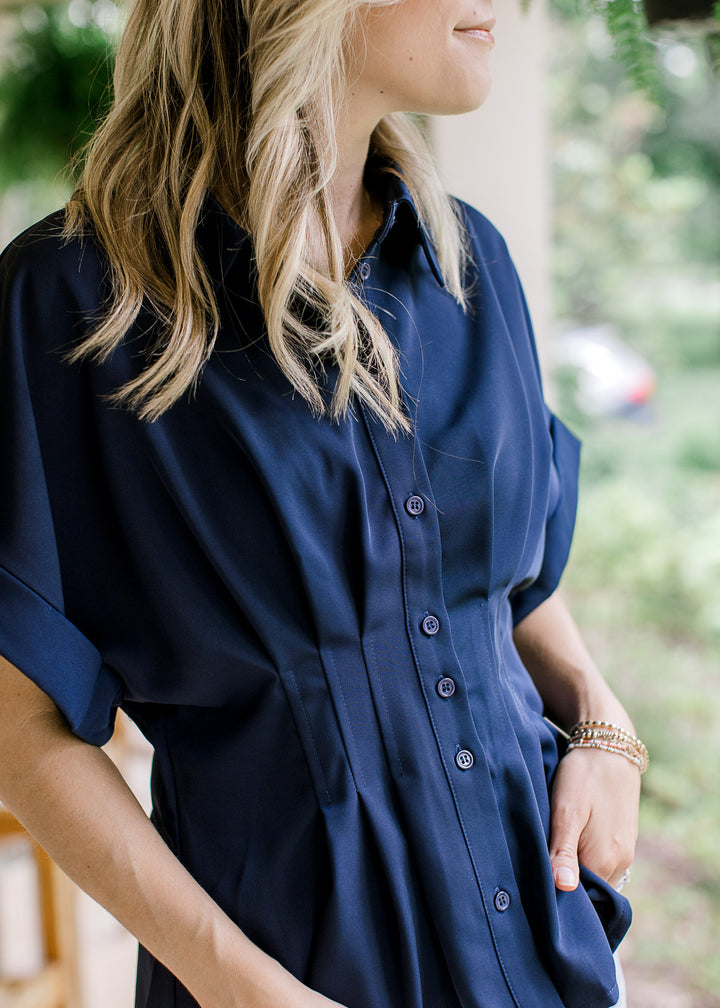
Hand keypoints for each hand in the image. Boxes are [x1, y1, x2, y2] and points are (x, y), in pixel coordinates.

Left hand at [548, 745, 639, 891]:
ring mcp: (625, 851)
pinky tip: (568, 843)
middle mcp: (621, 863)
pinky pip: (604, 861)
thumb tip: (563, 888)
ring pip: (596, 876)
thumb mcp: (567, 811)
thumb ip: (564, 852)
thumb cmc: (583, 776)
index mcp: (605, 861)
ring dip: (576, 871)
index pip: (579, 898)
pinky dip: (586, 859)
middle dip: (565, 885)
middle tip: (537, 871)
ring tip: (550, 855)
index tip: (535, 886)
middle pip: (589, 890)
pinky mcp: (624, 838)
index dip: (556, 896)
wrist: (610, 746)